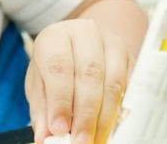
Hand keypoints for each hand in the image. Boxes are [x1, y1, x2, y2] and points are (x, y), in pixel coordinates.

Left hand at [25, 19, 132, 143]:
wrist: (76, 42)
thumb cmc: (53, 62)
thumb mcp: (38, 82)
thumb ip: (41, 108)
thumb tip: (44, 136)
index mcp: (54, 36)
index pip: (58, 67)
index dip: (60, 101)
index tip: (59, 128)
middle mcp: (83, 33)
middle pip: (88, 75)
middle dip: (85, 114)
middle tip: (80, 139)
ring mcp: (109, 42)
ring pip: (112, 82)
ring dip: (104, 116)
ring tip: (94, 138)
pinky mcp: (127, 55)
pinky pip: (126, 87)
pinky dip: (117, 111)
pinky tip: (107, 126)